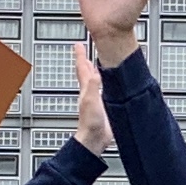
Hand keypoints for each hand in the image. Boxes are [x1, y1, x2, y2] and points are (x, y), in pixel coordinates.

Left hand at [71, 39, 112, 158]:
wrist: (94, 140)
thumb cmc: (90, 124)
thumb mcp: (92, 102)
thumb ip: (93, 86)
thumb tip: (96, 71)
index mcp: (86, 89)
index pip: (82, 68)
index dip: (80, 56)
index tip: (78, 44)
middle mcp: (90, 92)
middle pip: (86, 71)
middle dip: (85, 59)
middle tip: (83, 48)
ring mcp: (96, 99)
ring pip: (94, 80)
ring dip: (94, 70)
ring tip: (94, 61)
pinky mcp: (104, 105)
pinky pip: (103, 89)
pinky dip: (104, 82)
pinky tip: (107, 83)